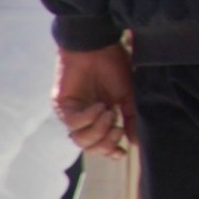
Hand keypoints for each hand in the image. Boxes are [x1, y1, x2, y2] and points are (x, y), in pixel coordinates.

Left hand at [53, 45, 135, 159]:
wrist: (98, 46)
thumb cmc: (114, 66)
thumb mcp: (128, 96)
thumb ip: (130, 119)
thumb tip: (135, 142)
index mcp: (102, 118)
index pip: (101, 144)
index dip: (110, 151)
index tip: (122, 152)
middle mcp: (86, 119)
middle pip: (89, 146)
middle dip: (105, 143)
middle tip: (117, 129)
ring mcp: (73, 113)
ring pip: (79, 139)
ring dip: (97, 131)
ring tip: (109, 113)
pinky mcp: (62, 106)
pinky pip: (72, 123)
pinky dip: (88, 118)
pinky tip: (99, 107)